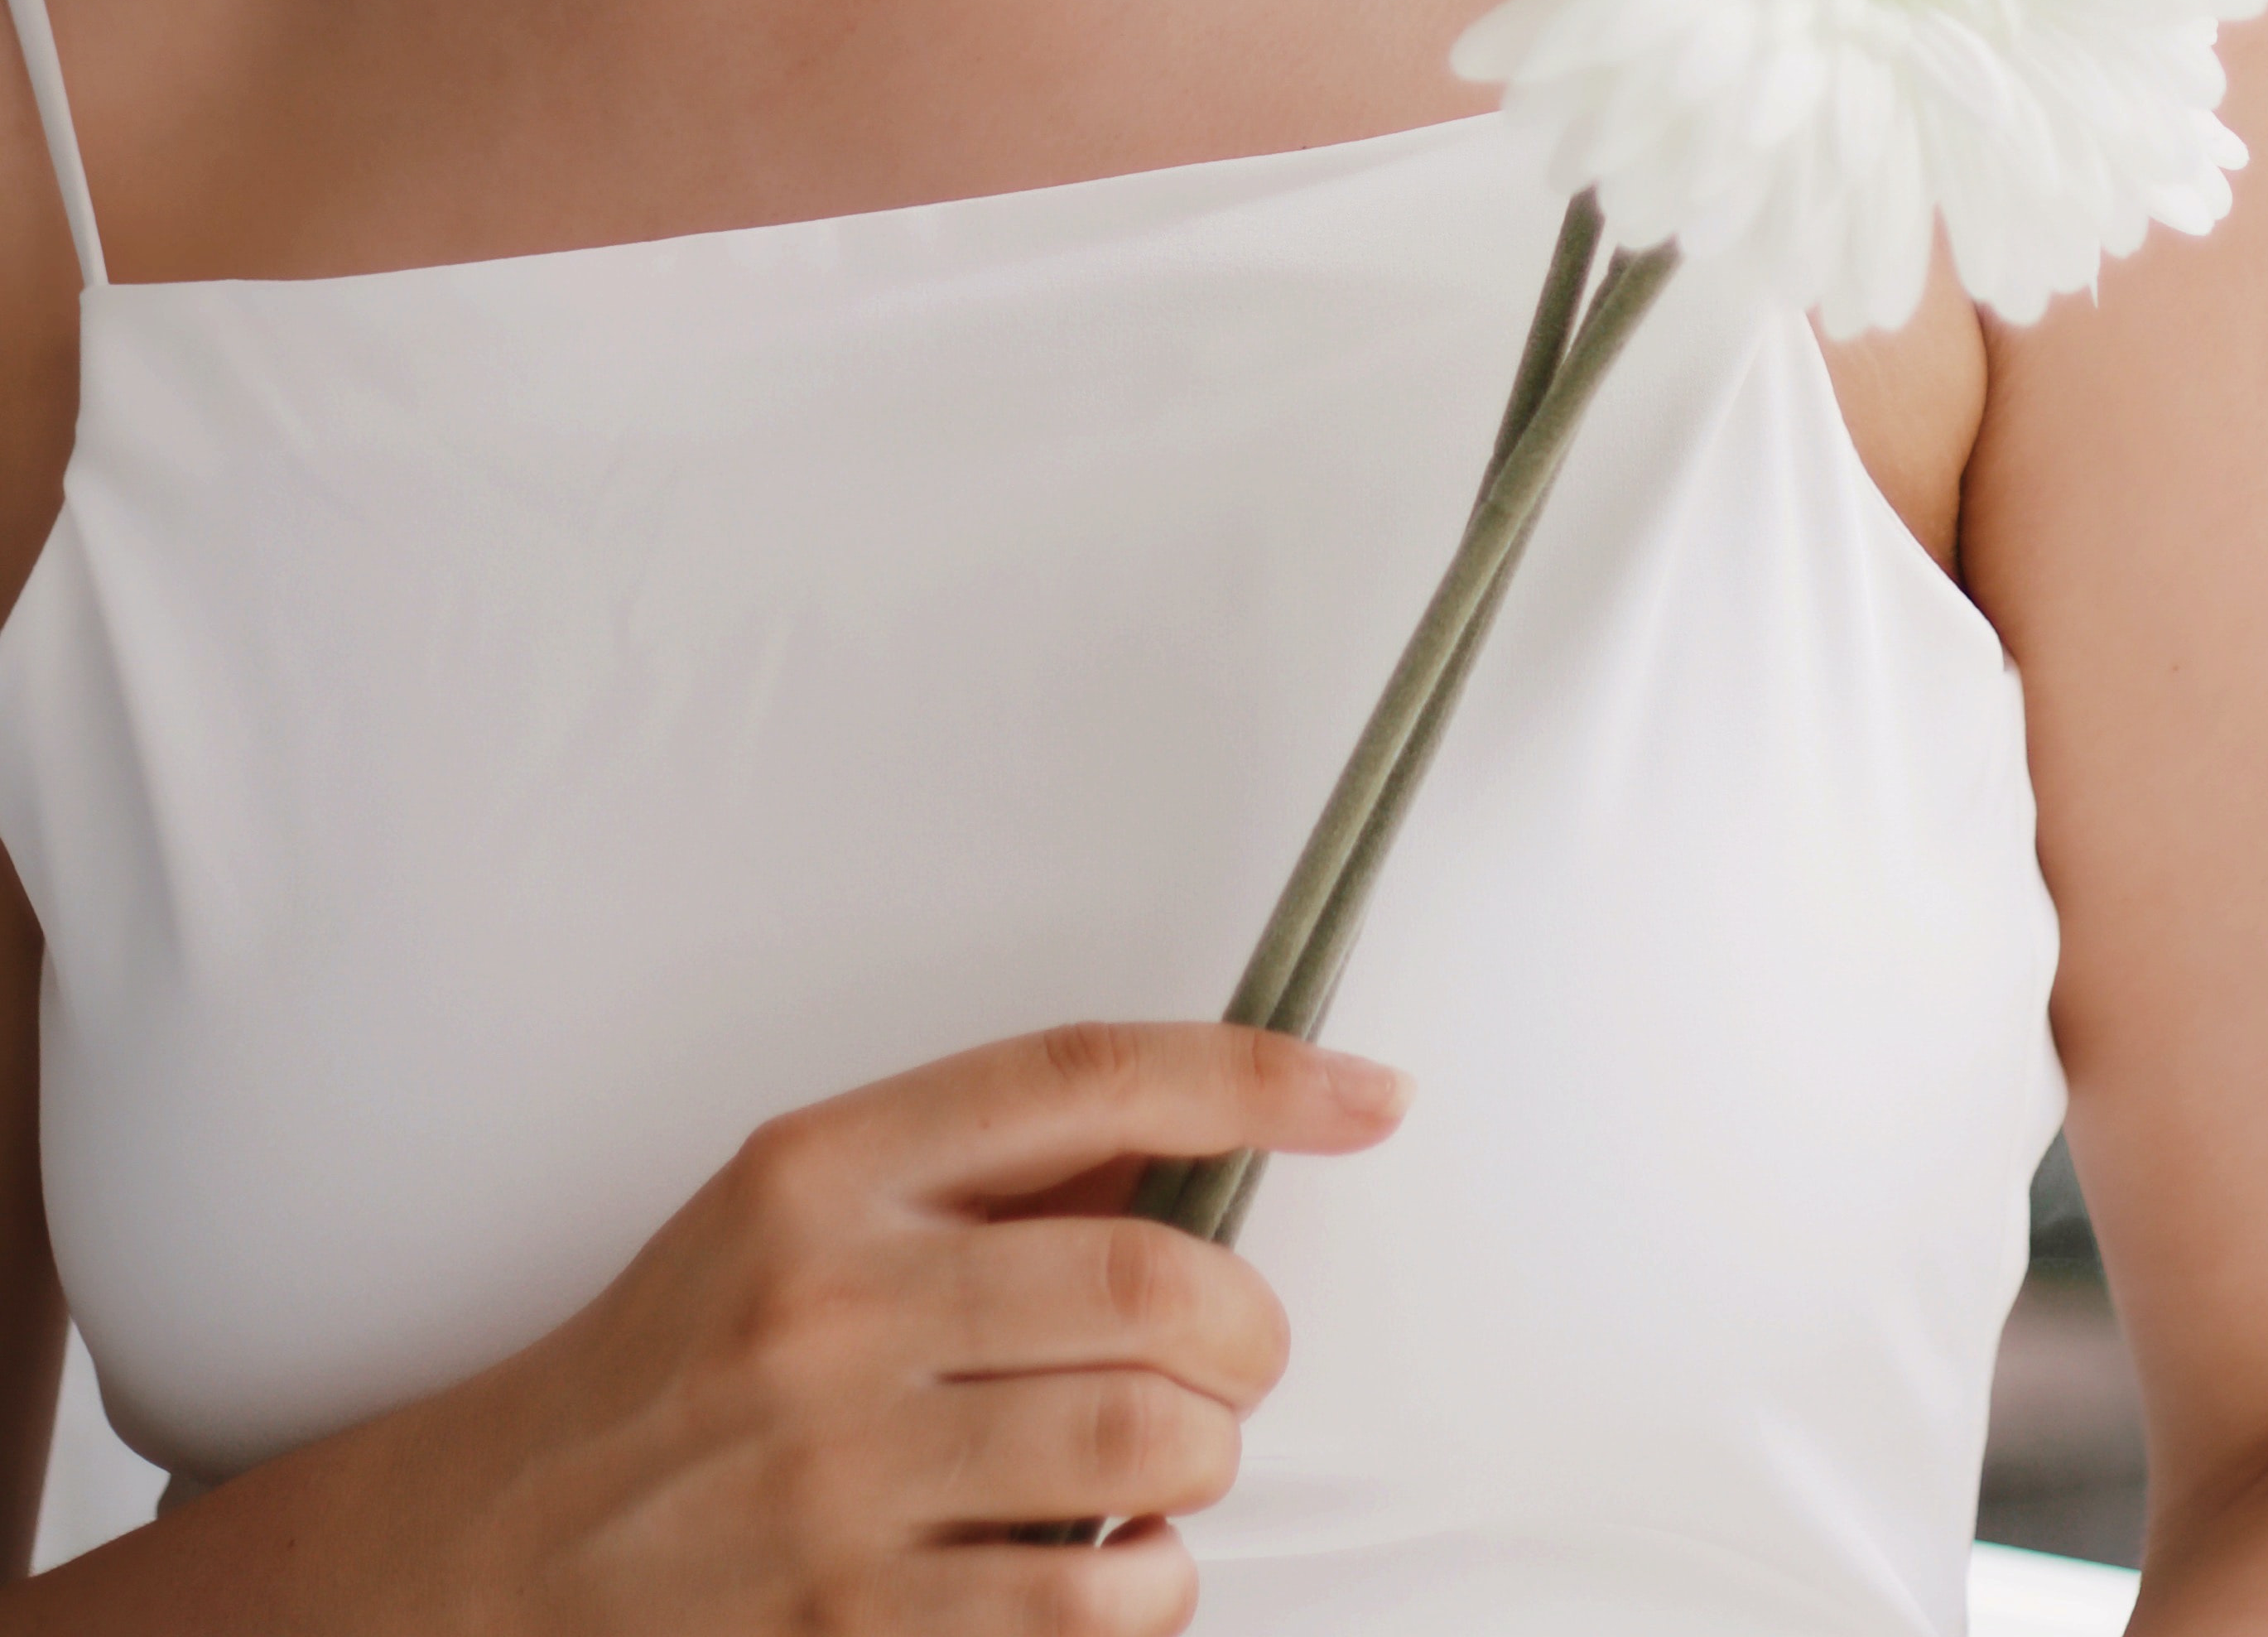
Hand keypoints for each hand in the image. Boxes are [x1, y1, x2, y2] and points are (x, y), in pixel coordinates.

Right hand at [418, 1019, 1411, 1631]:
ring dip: (1205, 1459)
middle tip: (1242, 1349)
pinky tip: (1120, 1565)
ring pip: (1149, 1448)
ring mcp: (843, 1483)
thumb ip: (986, 1171)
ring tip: (1171, 1457)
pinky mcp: (857, 1629)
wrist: (506, 1546)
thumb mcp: (800, 1207)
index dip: (1257, 1077)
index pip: (1088, 1079)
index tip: (1369, 1095)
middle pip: (1153, 1283)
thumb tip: (1194, 1146)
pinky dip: (1152, 1588)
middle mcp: (834, 1310)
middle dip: (1251, 1325)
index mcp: (826, 1170)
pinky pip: (1093, 1608)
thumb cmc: (684, 1357)